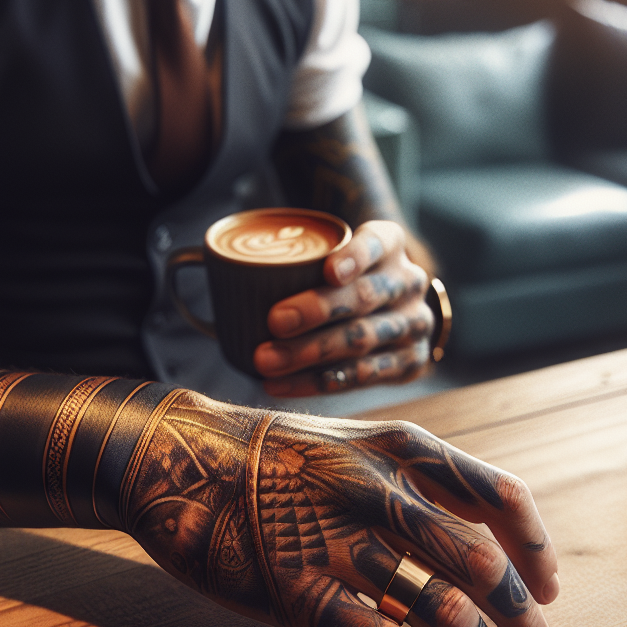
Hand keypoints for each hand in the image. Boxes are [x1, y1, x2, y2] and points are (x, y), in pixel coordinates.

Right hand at [123, 393, 558, 626]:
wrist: (183, 460)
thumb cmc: (276, 456)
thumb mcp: (354, 444)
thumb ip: (413, 482)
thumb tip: (478, 536)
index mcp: (400, 449)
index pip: (498, 495)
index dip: (536, 546)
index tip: (550, 586)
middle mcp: (379, 491)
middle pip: (481, 562)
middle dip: (523, 616)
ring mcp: (340, 543)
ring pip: (443, 610)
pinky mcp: (302, 594)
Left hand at [254, 220, 432, 395]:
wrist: (394, 307)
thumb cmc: (344, 276)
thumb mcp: (335, 251)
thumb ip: (296, 257)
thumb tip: (212, 263)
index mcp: (390, 244)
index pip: (375, 242)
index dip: (354, 257)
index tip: (326, 270)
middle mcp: (408, 282)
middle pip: (364, 297)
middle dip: (318, 310)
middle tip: (274, 320)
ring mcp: (414, 324)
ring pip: (362, 339)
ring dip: (310, 353)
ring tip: (267, 360)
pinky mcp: (411, 362)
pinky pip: (364, 376)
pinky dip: (320, 382)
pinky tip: (284, 384)